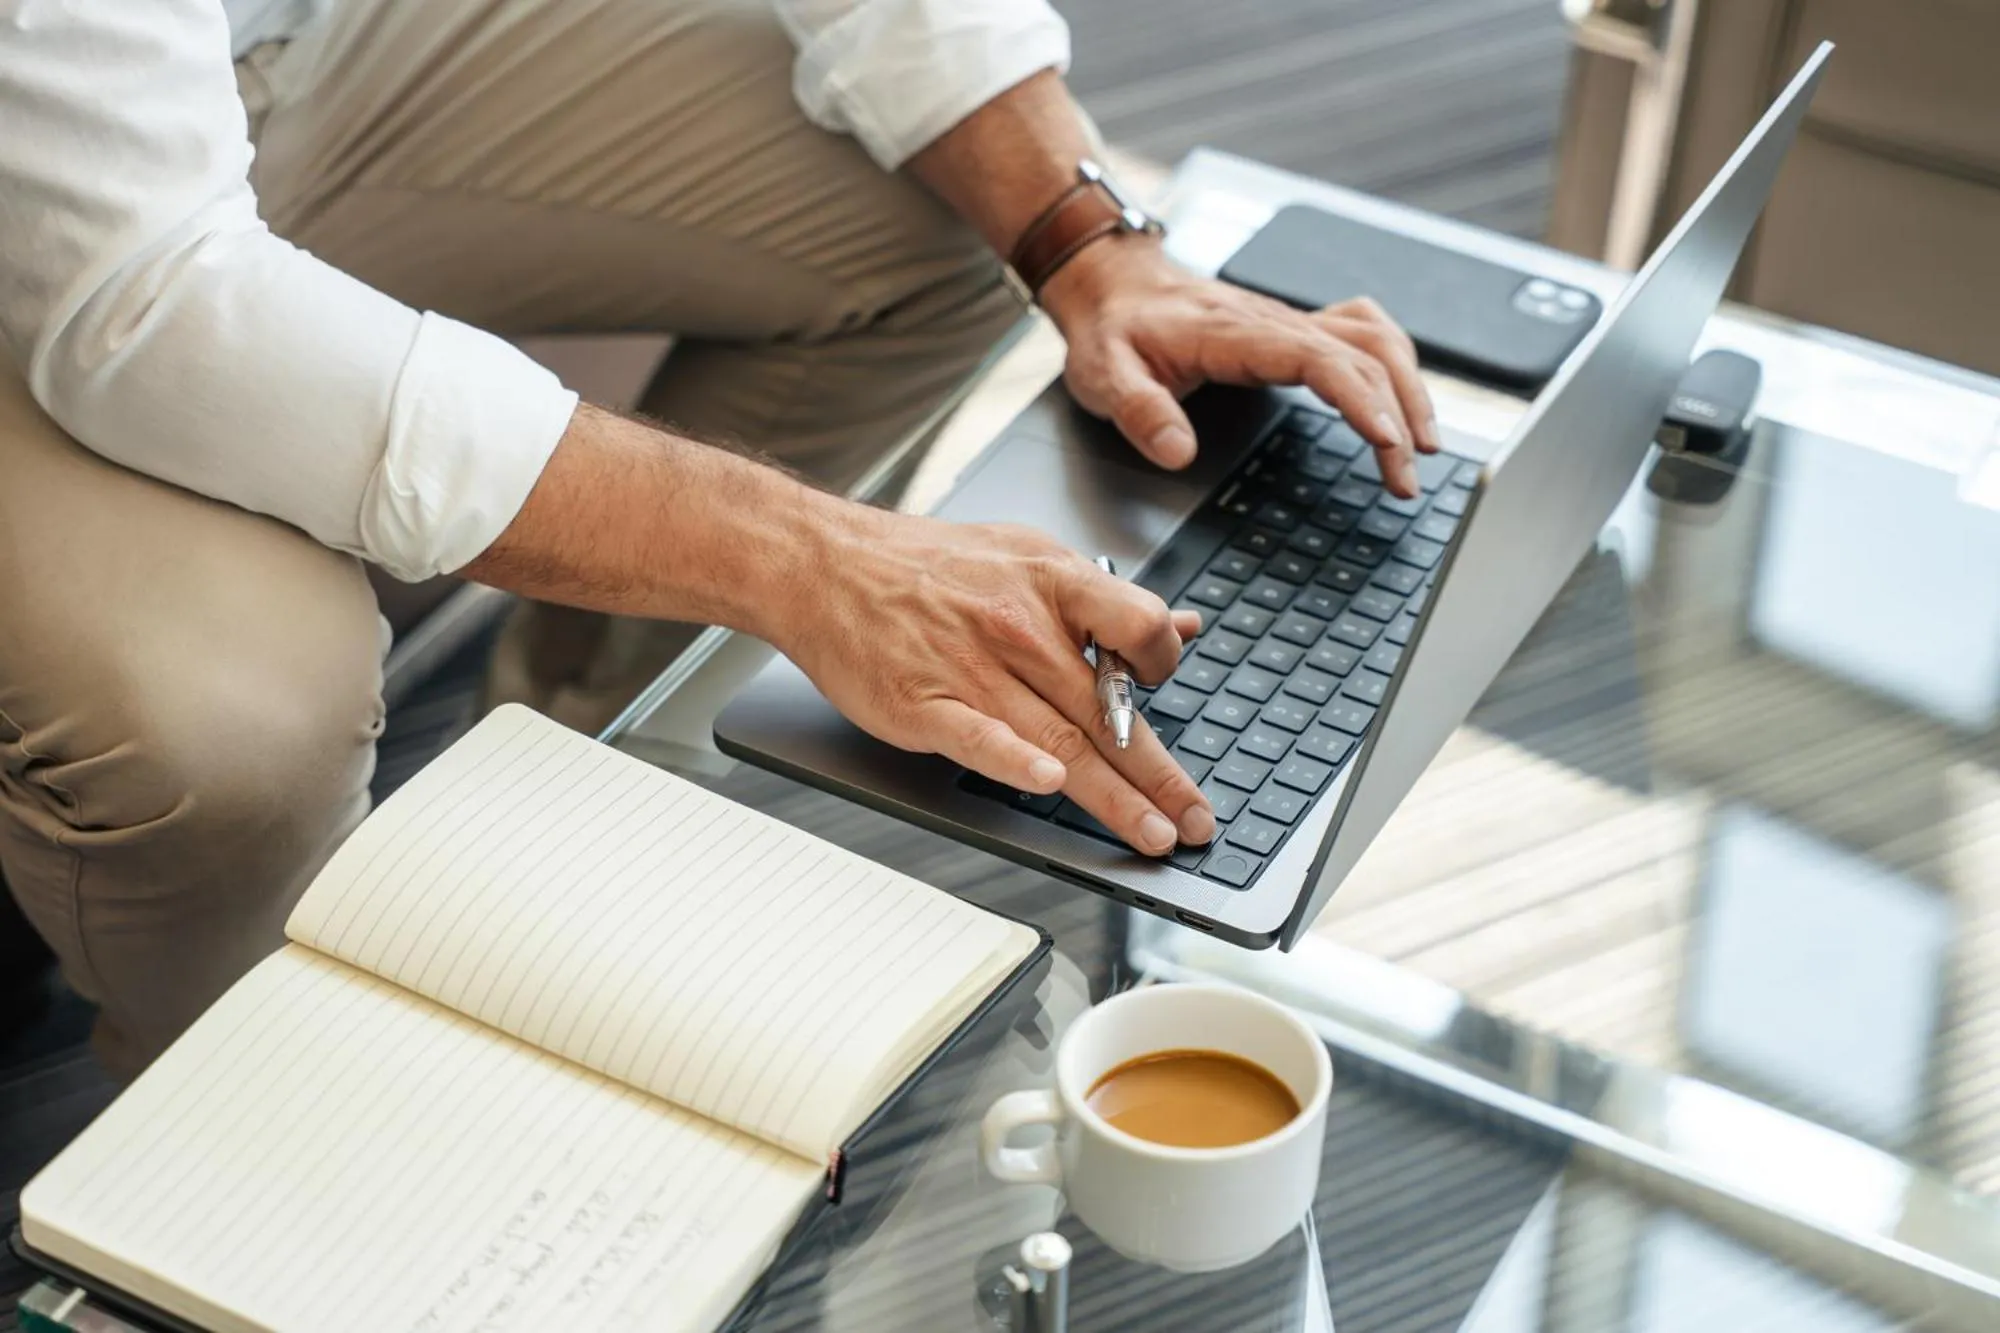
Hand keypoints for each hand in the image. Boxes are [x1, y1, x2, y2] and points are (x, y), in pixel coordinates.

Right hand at [769, 505, 1215, 855]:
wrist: (825, 563)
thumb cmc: (924, 565)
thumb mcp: (1025, 556)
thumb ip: (1102, 601)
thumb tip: (1180, 625)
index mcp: (1051, 584)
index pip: (1138, 626)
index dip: (1164, 663)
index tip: (1168, 693)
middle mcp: (1019, 627)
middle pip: (1106, 711)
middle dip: (1161, 774)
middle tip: (1197, 820)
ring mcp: (971, 668)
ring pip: (1058, 739)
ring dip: (1113, 795)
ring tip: (1152, 833)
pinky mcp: (923, 703)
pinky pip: (978, 737)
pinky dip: (1013, 760)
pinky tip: (1047, 785)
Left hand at [1038, 236, 1440, 494]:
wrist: (1114, 285)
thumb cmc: (1114, 330)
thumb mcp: (1106, 374)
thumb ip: (1141, 412)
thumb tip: (1177, 452)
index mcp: (1235, 332)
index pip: (1318, 359)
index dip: (1360, 397)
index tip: (1387, 439)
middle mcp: (1274, 320)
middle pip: (1364, 354)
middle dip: (1398, 415)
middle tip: (1406, 479)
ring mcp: (1290, 321)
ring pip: (1376, 339)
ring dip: (1410, 388)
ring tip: (1424, 447)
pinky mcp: (1295, 329)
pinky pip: (1363, 331)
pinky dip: (1394, 363)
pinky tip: (1403, 397)